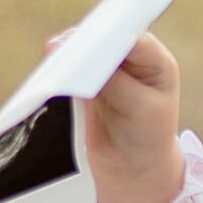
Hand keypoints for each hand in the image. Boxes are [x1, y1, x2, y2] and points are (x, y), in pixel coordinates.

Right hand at [56, 30, 183, 202]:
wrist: (132, 168)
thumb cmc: (147, 137)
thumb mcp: (140, 109)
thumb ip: (116, 82)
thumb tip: (86, 57)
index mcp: (154, 60)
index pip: (132, 37)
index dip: (112, 34)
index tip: (94, 36)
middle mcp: (130, 59)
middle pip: (104, 39)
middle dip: (85, 41)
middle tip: (65, 43)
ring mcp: (105, 70)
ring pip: (83, 52)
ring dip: (68, 53)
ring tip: (53, 53)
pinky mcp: (83, 82)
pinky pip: (69, 70)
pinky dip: (58, 69)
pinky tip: (48, 69)